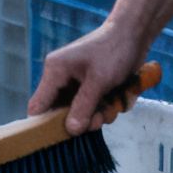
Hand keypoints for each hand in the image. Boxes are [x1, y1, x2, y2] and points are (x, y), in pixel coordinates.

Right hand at [29, 18, 151, 131]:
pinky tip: (116, 98)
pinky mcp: (91, 86)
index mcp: (55, 71)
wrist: (134, 34)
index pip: (38, 106)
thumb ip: (83, 107)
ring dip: (97, 114)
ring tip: (112, 104)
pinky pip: (93, 106)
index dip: (44, 124)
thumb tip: (71, 130)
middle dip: (82, 119)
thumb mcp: (99, 81)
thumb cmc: (114, 51)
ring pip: (80, 112)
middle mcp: (62, 78)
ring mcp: (77, 83)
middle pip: (61, 113)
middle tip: (99, 117)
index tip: (60, 138)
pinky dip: (105, 107)